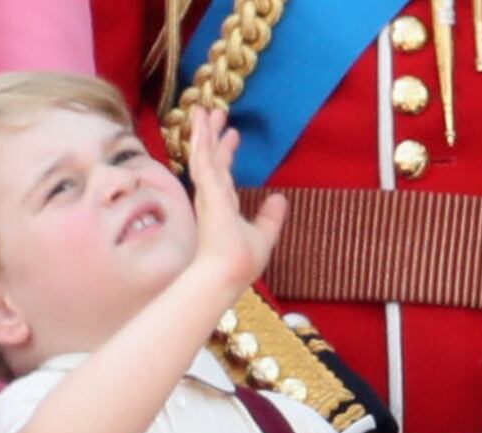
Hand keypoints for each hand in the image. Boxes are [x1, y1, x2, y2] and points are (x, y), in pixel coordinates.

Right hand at [187, 106, 286, 288]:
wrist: (227, 274)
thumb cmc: (240, 263)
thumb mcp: (263, 235)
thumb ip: (270, 217)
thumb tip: (280, 197)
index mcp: (223, 206)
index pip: (223, 174)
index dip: (226, 153)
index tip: (233, 135)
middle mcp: (212, 198)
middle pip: (210, 159)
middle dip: (211, 136)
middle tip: (214, 112)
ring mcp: (208, 194)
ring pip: (203, 155)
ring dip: (203, 132)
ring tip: (203, 109)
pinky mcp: (208, 192)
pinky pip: (203, 159)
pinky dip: (201, 141)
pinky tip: (201, 124)